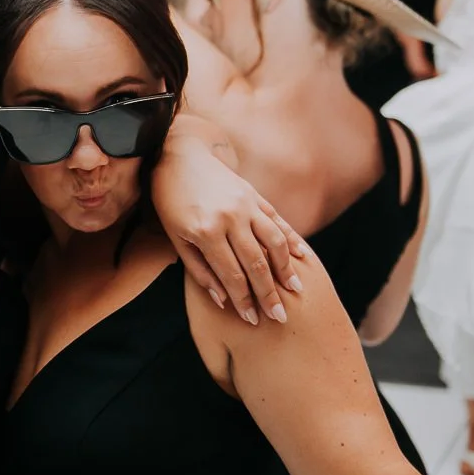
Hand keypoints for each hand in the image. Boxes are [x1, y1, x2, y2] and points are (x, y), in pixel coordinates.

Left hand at [151, 137, 307, 324]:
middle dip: (268, 293)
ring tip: (296, 290)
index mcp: (206, 231)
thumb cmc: (171, 201)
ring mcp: (246, 204)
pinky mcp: (254, 195)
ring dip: (286, 269)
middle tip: (280, 316)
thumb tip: (223, 300)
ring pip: (274, 242)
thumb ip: (199, 270)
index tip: (253, 320)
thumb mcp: (176, 237)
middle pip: (256, 263)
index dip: (244, 300)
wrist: (179, 154)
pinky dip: (291, 239)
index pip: (231, 274)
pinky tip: (302, 257)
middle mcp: (230, 218)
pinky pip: (278, 220)